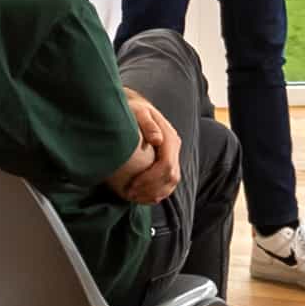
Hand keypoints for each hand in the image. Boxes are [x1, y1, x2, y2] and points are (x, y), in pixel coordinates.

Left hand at [107, 89, 183, 205]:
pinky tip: (141, 196)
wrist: (136, 108)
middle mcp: (174, 149)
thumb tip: (158, 139)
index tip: (132, 186)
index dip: (150, 179)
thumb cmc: (134, 109)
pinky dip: (156, 193)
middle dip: (151, 189)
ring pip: (172, 183)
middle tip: (130, 194)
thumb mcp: (138, 112)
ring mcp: (172, 157)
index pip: (166, 166)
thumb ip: (148, 124)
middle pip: (171, 178)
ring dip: (154, 194)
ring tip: (134, 197)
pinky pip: (167, 184)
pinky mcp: (167, 162)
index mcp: (170, 138)